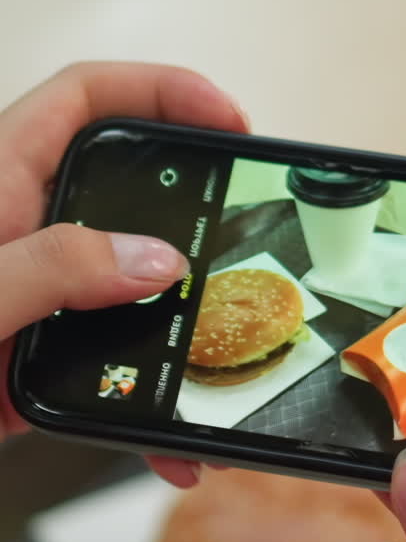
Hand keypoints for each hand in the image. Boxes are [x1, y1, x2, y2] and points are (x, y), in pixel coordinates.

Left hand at [0, 62, 248, 486]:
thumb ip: (53, 265)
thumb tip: (150, 257)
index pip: (85, 99)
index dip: (161, 91)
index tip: (227, 118)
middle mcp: (20, 233)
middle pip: (127, 195)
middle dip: (196, 217)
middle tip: (247, 235)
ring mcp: (32, 300)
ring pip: (128, 297)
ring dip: (180, 335)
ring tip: (223, 360)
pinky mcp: (32, 364)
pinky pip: (110, 374)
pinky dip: (146, 411)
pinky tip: (169, 449)